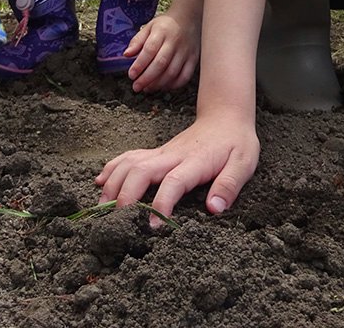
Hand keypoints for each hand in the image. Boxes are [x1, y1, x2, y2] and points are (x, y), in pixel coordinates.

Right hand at [96, 112, 258, 226]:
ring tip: (101, 207)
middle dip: (125, 196)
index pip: (173, 182)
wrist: (225, 117)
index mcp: (195, 162)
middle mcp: (173, 156)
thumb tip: (214, 208)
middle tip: (117, 221)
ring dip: (113, 183)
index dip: (161, 204)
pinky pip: (129, 156)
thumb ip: (229, 185)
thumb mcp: (243, 164)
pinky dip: (112, 167)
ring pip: (130, 163)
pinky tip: (100, 181)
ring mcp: (161, 153)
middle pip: (141, 171)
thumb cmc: (236, 144)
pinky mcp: (156, 152)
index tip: (152, 226)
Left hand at [125, 13, 199, 92]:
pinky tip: (163, 86)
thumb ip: (137, 41)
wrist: (190, 19)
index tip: (131, 75)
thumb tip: (126, 54)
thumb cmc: (166, 25)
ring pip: (172, 72)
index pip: (149, 50)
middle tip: (136, 86)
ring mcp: (186, 52)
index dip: (139, 64)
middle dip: (146, 78)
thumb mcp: (149, 27)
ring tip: (147, 88)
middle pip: (161, 63)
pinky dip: (173, 85)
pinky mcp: (194, 59)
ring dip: (158, 84)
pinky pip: (185, 76)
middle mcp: (175, 42)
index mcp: (162, 32)